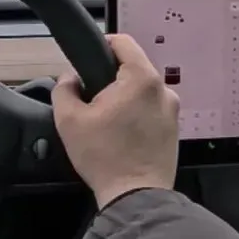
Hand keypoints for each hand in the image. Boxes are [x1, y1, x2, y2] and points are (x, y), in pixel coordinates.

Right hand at [51, 34, 179, 208]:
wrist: (135, 196)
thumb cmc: (104, 157)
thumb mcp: (68, 119)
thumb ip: (64, 88)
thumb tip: (69, 78)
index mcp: (141, 79)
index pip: (122, 42)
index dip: (102, 44)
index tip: (88, 60)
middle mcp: (162, 89)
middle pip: (133, 67)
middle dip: (110, 78)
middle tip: (91, 99)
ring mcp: (172, 110)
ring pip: (142, 90)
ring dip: (124, 97)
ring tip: (106, 121)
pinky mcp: (174, 128)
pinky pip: (151, 109)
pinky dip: (136, 114)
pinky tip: (121, 134)